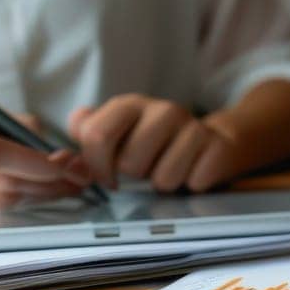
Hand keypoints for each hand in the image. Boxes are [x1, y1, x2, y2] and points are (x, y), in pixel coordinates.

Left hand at [69, 95, 243, 192]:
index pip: (96, 135)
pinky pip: (192, 182)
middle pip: (129, 162)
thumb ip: (88, 132)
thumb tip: (72, 132)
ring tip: (168, 169)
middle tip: (145, 169)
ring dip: (163, 183)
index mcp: (130, 105)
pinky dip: (190, 184)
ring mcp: (193, 126)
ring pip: (163, 178)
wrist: (212, 141)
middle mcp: (163, 110)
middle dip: (134, 176)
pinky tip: (192, 171)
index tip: (106, 176)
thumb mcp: (119, 132)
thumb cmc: (157, 142)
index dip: (96, 165)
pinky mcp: (216, 146)